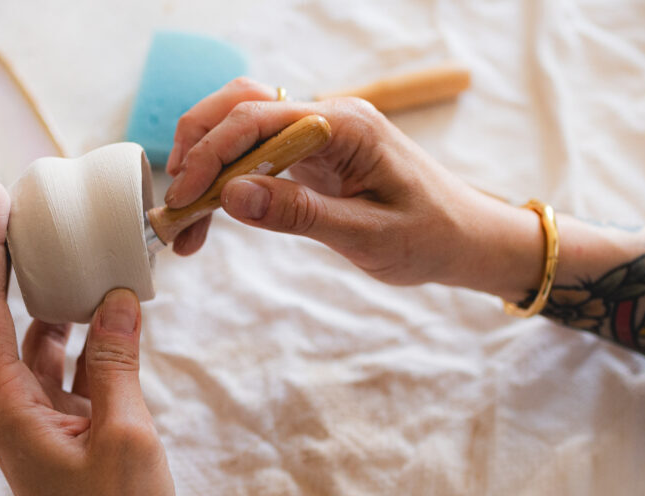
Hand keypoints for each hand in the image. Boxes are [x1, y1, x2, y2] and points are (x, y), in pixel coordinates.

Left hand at [0, 181, 190, 495]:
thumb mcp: (124, 433)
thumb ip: (117, 362)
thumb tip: (116, 297)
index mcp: (6, 407)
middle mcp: (10, 408)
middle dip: (13, 261)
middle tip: (32, 208)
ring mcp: (35, 422)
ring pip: (38, 341)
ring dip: (57, 299)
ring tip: (80, 251)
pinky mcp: (63, 435)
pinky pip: (67, 370)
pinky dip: (87, 340)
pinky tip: (113, 316)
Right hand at [164, 77, 544, 299]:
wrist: (468, 240)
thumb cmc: (431, 236)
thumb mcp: (367, 235)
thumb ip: (299, 213)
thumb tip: (233, 196)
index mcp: (346, 125)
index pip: (259, 119)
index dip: (212, 153)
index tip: (186, 197)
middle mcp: (328, 119)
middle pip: (241, 107)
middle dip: (197, 148)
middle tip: (176, 202)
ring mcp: (318, 136)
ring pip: (242, 127)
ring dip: (206, 163)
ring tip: (187, 216)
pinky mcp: (312, 158)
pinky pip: (257, 155)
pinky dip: (227, 181)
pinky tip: (212, 216)